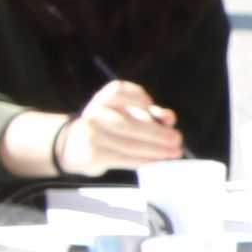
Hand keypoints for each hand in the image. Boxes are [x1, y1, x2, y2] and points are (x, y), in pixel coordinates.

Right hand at [63, 80, 184, 171]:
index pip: (121, 90)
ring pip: (130, 145)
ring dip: (156, 151)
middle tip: (178, 140)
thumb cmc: (109, 127)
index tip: (154, 110)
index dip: (140, 99)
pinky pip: (124, 159)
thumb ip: (149, 113)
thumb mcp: (125, 114)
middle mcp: (94, 114)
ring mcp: (91, 135)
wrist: (73, 147)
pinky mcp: (92, 154)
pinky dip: (144, 161)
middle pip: (130, 124)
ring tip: (174, 153)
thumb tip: (169, 118)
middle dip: (158, 134)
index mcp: (103, 98)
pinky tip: (157, 161)